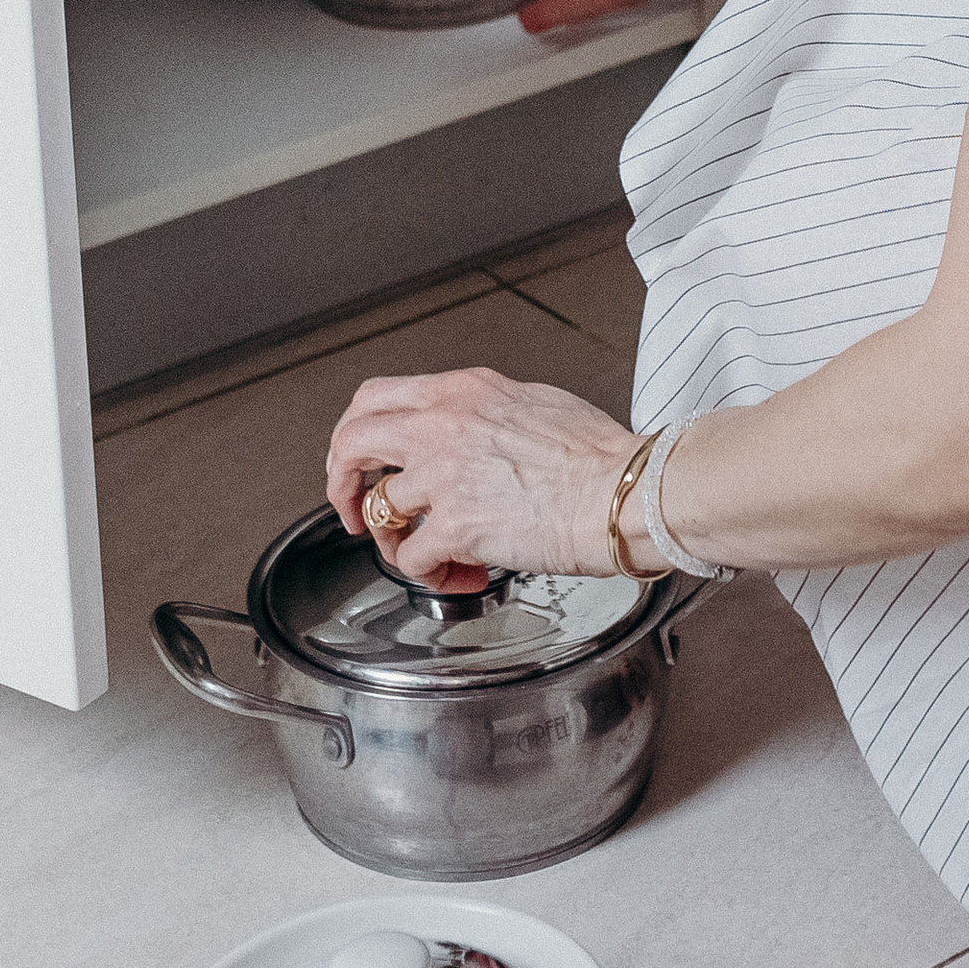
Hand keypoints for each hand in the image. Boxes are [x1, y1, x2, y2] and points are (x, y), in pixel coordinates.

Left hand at [325, 366, 639, 587]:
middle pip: (351, 443)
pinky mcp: (455, 526)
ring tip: (427, 555)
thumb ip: (487, 413)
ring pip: (377, 510)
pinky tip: (462, 575)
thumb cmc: (600, 457)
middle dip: (342, 483)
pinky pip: (411, 560)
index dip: (355, 434)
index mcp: (463, 392)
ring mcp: (445, 476)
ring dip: (395, 543)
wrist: (626, 493)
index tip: (364, 462)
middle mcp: (444, 426)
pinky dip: (431, 575)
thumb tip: (472, 436)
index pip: (375, 397)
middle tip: (356, 511)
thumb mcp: (535, 404)